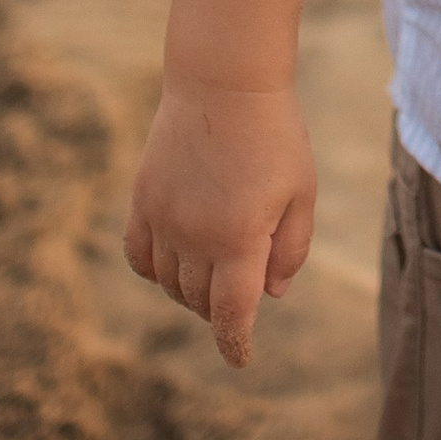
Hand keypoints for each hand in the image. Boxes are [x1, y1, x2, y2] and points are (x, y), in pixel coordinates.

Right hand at [123, 80, 317, 366]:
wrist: (225, 80)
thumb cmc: (275, 134)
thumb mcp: (301, 191)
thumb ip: (290, 249)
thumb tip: (270, 296)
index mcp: (239, 240)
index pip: (231, 316)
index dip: (235, 344)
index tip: (240, 359)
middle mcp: (195, 237)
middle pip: (201, 301)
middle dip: (221, 310)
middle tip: (239, 295)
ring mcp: (163, 219)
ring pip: (169, 284)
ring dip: (190, 292)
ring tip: (212, 274)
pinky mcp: (143, 199)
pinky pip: (139, 256)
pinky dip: (154, 270)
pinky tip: (173, 262)